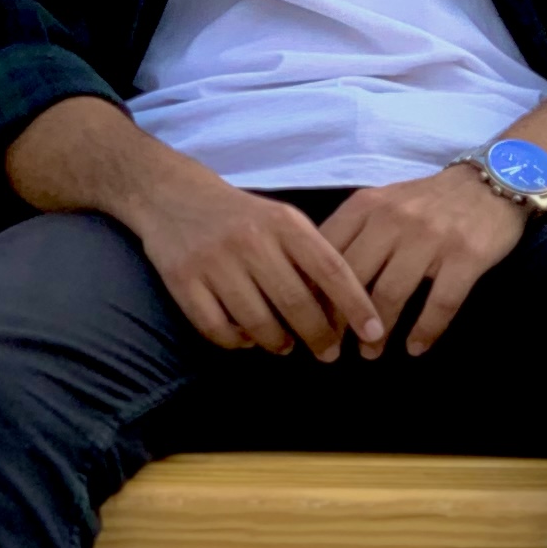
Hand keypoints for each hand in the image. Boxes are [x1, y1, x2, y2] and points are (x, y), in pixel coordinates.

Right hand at [125, 161, 384, 360]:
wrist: (172, 195)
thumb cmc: (240, 216)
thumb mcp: (281, 220)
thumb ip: (311, 256)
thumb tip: (344, 310)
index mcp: (283, 222)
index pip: (331, 268)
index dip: (356, 305)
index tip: (374, 332)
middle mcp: (250, 240)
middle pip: (296, 303)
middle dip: (319, 336)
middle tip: (328, 352)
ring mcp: (214, 261)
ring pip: (258, 323)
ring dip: (278, 343)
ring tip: (285, 345)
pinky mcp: (182, 281)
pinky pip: (218, 329)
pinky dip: (237, 342)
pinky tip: (246, 339)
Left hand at [321, 165, 533, 355]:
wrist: (493, 180)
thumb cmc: (429, 200)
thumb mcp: (383, 201)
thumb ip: (353, 232)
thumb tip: (315, 277)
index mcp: (367, 205)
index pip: (327, 253)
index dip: (314, 291)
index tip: (309, 319)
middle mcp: (394, 219)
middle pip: (354, 278)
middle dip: (340, 320)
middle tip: (335, 345)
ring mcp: (431, 237)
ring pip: (392, 294)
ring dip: (378, 332)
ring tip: (371, 352)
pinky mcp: (466, 256)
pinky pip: (440, 303)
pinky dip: (426, 331)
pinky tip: (416, 347)